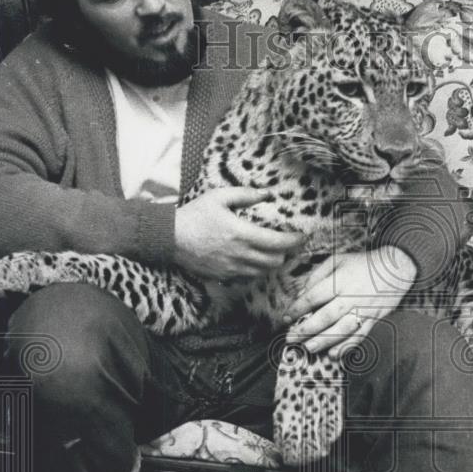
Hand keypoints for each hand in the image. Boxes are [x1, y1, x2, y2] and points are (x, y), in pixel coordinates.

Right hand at [174, 188, 303, 279]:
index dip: (295, 241)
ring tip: (272, 251)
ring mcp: (232, 269)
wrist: (170, 238)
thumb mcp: (219, 197)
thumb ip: (245, 194)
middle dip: (285, 253)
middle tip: (287, 243)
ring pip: (264, 271)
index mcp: (242, 233)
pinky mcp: (224, 276)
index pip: (278, 243)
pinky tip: (253, 260)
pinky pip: (249, 278)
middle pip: (275, 261)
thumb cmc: (194, 215)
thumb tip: (267, 193)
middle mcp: (240, 255)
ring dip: (272, 262)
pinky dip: (256, 270)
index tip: (302, 237)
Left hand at [284, 248, 416, 358]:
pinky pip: (360, 336)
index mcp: (340, 280)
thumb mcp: (338, 260)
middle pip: (326, 316)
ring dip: (324, 341)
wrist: (396, 268)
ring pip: (342, 329)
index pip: (314, 296)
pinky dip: (347, 347)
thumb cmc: (363, 264)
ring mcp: (364, 310)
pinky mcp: (374, 319)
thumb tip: (302, 293)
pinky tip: (334, 354)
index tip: (285, 318)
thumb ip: (317, 275)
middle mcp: (352, 296)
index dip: (297, 308)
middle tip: (291, 338)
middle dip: (306, 329)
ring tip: (308, 348)